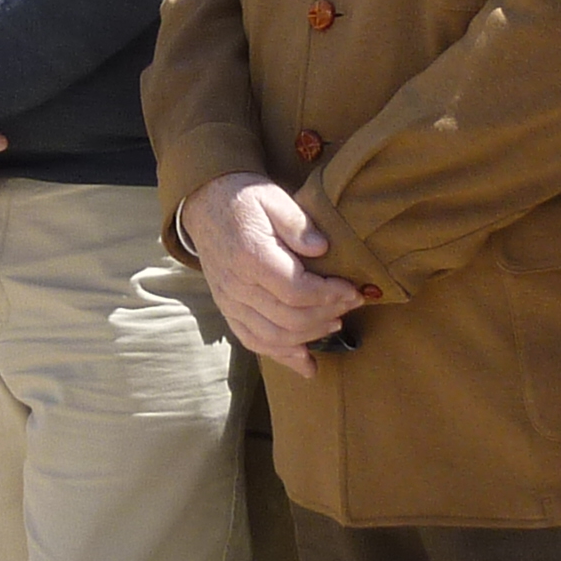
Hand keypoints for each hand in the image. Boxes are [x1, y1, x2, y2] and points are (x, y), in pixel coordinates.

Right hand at [180, 175, 369, 378]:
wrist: (206, 204)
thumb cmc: (245, 199)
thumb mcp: (273, 198)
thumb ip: (297, 223)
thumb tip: (322, 247)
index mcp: (250, 256)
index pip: (296, 290)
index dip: (329, 295)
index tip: (353, 289)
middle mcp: (236, 285)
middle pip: (288, 318)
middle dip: (327, 315)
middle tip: (352, 303)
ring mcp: (229, 302)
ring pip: (273, 337)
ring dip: (309, 337)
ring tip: (335, 323)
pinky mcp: (228, 311)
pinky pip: (254, 342)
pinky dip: (282, 356)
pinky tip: (307, 363)